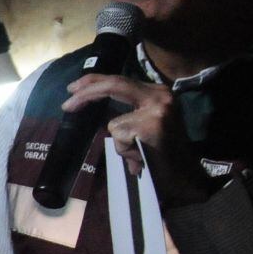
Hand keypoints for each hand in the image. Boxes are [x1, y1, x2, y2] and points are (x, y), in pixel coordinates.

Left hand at [63, 74, 210, 207]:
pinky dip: (125, 150)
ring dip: (120, 142)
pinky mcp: (151, 125)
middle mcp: (159, 94)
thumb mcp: (145, 121)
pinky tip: (142, 157)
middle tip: (67, 104)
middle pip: (113, 84)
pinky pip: (120, 136)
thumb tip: (91, 99)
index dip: (93, 82)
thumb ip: (125, 109)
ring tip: (138, 152)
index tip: (74, 88)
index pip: (119, 79)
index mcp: (157, 91)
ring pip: (114, 121)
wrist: (185, 174)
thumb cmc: (162, 152)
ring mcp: (157, 108)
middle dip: (86, 93)